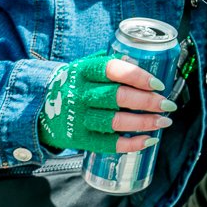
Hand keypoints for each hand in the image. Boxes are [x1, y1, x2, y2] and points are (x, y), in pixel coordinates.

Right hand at [38, 53, 175, 154]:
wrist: (38, 107)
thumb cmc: (74, 84)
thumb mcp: (84, 66)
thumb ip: (111, 64)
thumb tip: (145, 62)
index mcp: (84, 70)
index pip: (114, 70)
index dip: (138, 76)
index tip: (158, 84)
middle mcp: (81, 93)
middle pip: (119, 97)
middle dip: (148, 101)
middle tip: (167, 104)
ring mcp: (79, 117)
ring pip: (116, 121)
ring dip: (144, 122)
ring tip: (163, 121)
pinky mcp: (80, 138)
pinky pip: (108, 143)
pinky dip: (131, 144)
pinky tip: (148, 140)